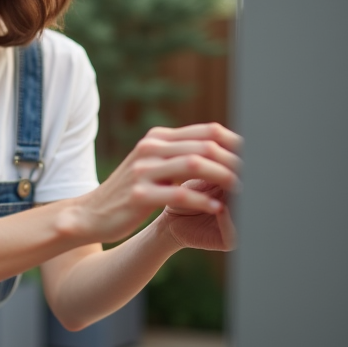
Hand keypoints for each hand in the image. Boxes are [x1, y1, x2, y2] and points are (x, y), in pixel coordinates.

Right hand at [68, 123, 240, 246]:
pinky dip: (202, 199)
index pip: (205, 132)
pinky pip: (178, 194)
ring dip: (223, 177)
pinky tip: (217, 208)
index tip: (255, 158)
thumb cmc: (129, 193)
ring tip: (243, 190)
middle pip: (204, 146)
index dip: (234, 143)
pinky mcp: (138, 194)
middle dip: (234, 160)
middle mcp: (150, 149)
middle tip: (256, 174)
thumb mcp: (152, 166)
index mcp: (157, 139)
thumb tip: (217, 150)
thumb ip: (178, 155)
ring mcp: (142, 170)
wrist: (90, 214)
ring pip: (194, 165)